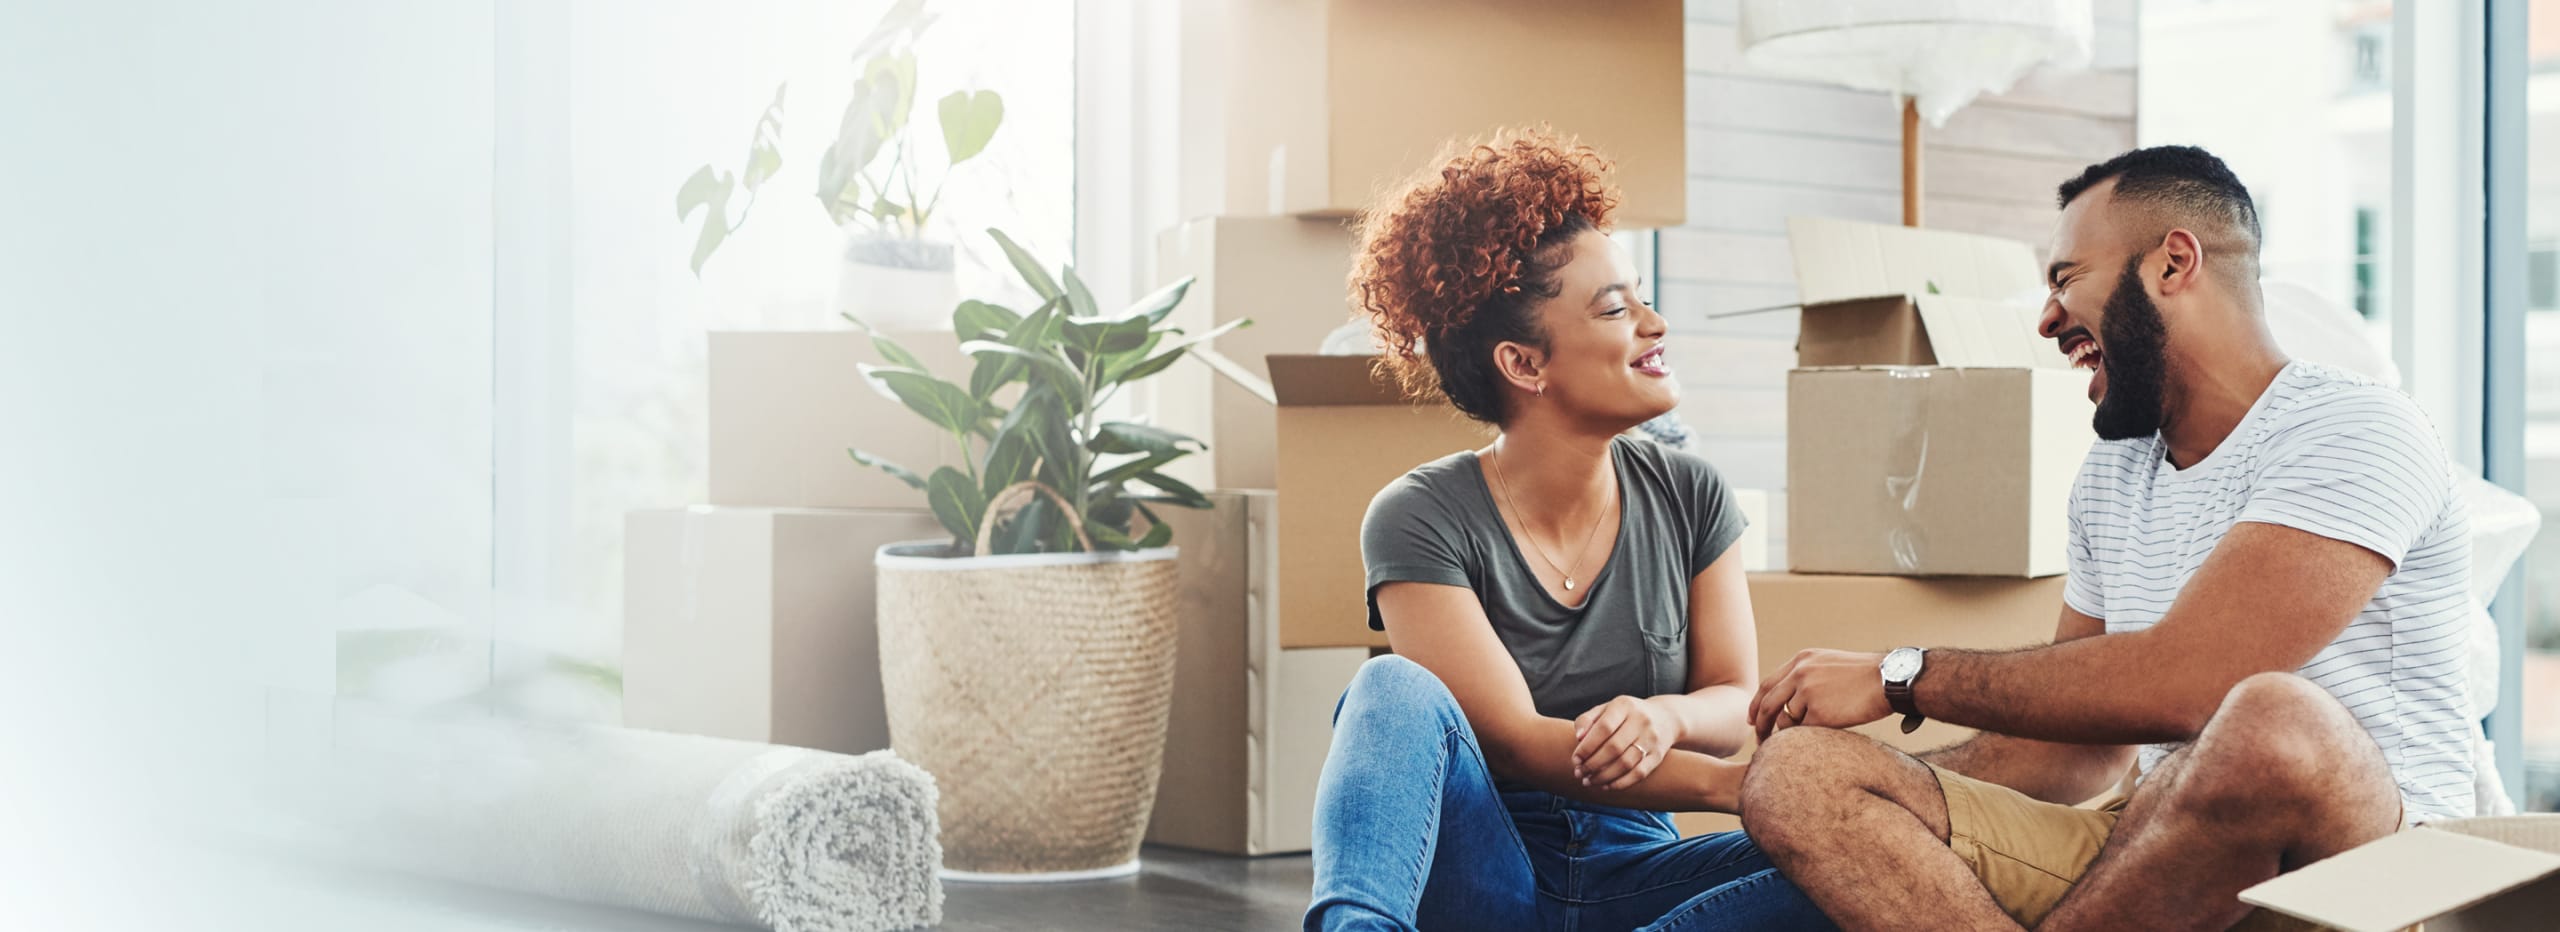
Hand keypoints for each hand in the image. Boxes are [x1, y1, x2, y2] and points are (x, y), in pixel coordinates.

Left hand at [1572, 696, 1681, 789]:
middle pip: (1614, 748)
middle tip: (1579, 773)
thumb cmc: (1625, 715)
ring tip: (1588, 781)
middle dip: (1593, 764)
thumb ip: (1587, 720)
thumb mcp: (1606, 709)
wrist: (1665, 718)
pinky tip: (1606, 786)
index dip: (1587, 746)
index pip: (1604, 728)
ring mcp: (1651, 738)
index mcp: (1624, 705)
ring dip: (1604, 776)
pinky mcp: (1658, 755)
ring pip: (1626, 763)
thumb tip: (1578, 738)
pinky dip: (1620, 783)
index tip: (1575, 759)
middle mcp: (1641, 720)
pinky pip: (1639, 773)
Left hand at [1750, 649, 1891, 741]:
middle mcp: (1800, 674)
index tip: (1752, 719)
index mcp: (1801, 661)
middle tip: (1758, 740)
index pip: (1768, 684)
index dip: (1756, 704)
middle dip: (1760, 724)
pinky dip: (1807, 738)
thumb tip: (1788, 700)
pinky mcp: (1819, 713)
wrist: (1890, 679)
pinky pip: (1803, 732)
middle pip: (1767, 704)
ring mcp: (1807, 693)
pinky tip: (1816, 740)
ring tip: (1796, 743)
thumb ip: (1806, 676)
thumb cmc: (1866, 675)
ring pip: (1786, 721)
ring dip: (1787, 734)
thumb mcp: (1829, 664)